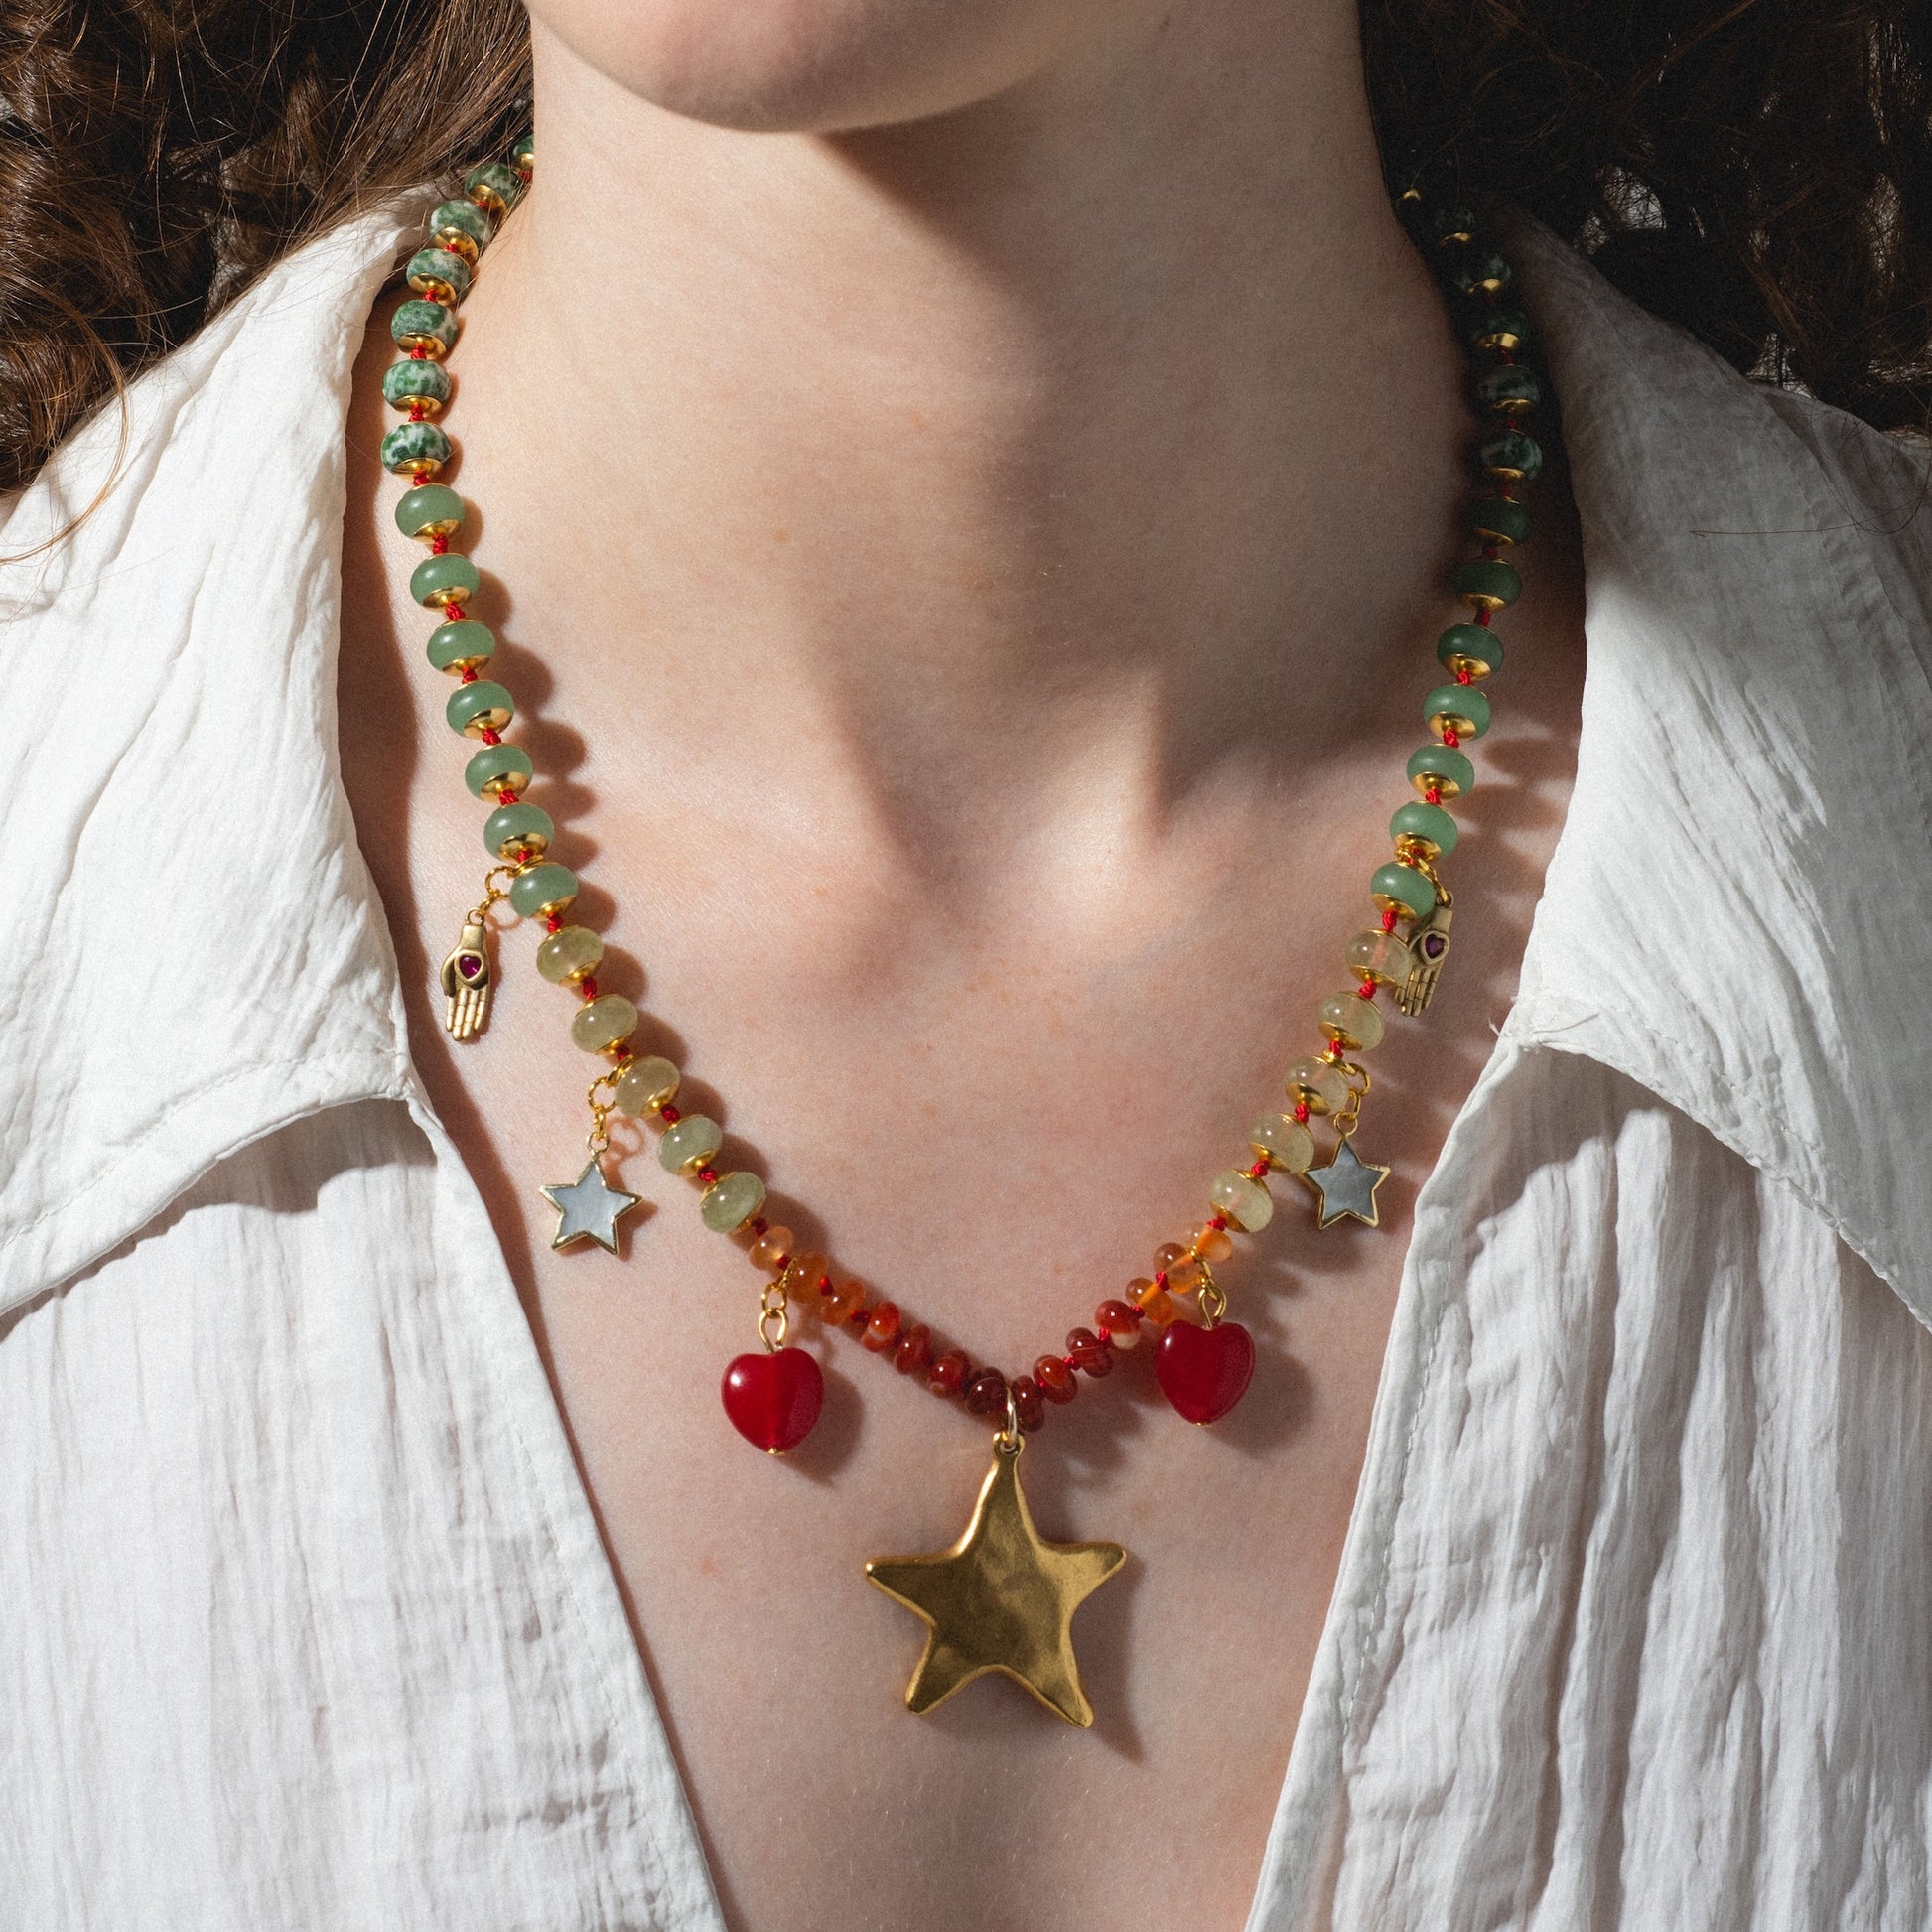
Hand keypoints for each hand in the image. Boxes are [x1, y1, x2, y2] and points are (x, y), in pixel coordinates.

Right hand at [439, 918, 493, 1040]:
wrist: (470, 943)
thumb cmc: (458, 955)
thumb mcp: (446, 969)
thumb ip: (445, 983)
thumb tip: (448, 997)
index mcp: (456, 987)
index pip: (454, 1007)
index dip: (452, 1019)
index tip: (449, 1031)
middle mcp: (467, 990)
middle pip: (464, 1012)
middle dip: (461, 1026)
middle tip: (459, 1041)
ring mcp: (477, 989)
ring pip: (473, 1010)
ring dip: (469, 1023)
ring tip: (467, 1036)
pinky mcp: (487, 985)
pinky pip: (484, 1003)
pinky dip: (480, 1014)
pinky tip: (477, 1025)